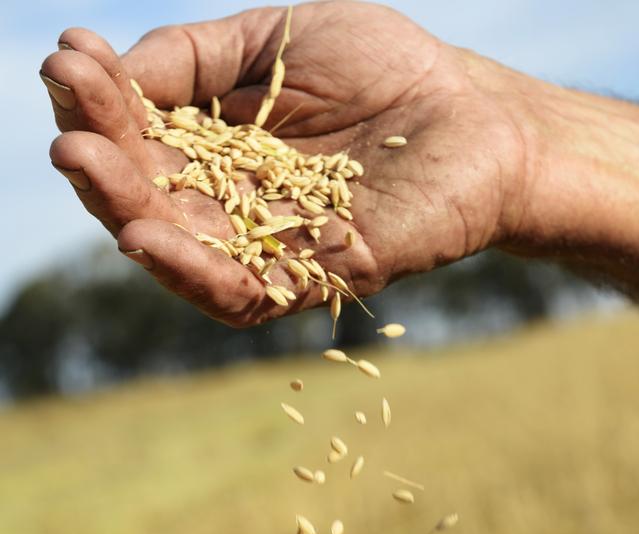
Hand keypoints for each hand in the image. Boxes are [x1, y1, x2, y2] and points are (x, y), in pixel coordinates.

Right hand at [41, 2, 537, 325]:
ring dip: (128, 213)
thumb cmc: (384, 70)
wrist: (475, 114)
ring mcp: (272, 247)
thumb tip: (113, 71)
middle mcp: (236, 206)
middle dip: (103, 163)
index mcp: (221, 149)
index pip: (144, 138)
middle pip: (153, 200)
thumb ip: (197, 58)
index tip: (68, 61)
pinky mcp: (315, 278)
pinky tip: (142, 236)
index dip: (102, 105)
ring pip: (185, 251)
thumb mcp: (277, 38)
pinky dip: (191, 271)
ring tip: (83, 166)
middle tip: (66, 128)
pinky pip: (244, 291)